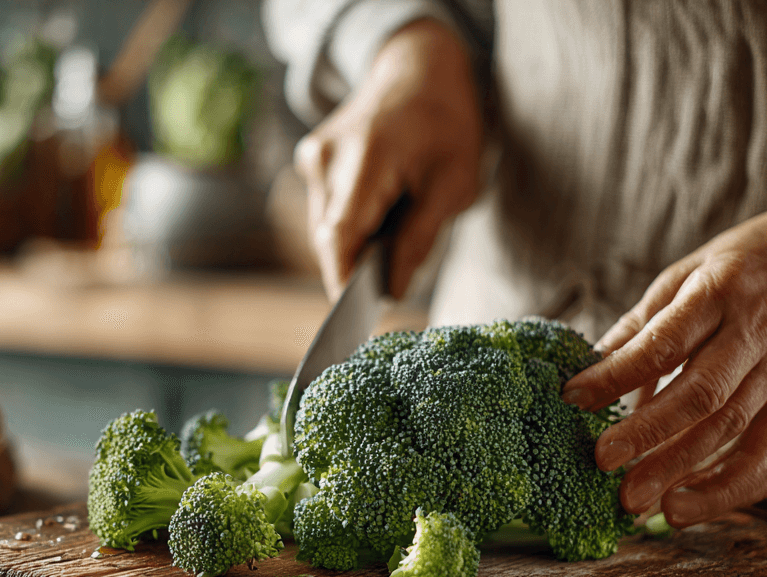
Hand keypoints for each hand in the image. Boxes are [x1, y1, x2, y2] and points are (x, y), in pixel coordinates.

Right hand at [295, 19, 482, 298]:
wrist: (420, 66)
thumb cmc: (446, 123)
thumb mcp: (453, 185)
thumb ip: (419, 240)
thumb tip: (392, 289)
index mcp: (365, 160)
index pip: (340, 238)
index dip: (344, 283)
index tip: (357, 319)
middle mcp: (328, 158)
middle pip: (330, 238)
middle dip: (357, 267)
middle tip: (390, 284)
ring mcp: (314, 157)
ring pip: (327, 227)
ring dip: (357, 243)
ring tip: (396, 227)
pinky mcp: (312, 159)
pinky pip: (327, 209)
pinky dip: (352, 223)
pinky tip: (381, 210)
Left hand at [561, 175, 766, 527]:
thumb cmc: (738, 271)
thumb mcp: (683, 277)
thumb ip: (638, 327)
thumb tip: (585, 372)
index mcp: (718, 295)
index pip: (664, 343)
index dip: (617, 374)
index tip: (573, 398)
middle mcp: (756, 337)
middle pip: (701, 395)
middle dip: (648, 433)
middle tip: (602, 462)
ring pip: (731, 432)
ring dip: (680, 471)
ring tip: (634, 502)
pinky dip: (727, 492)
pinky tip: (682, 510)